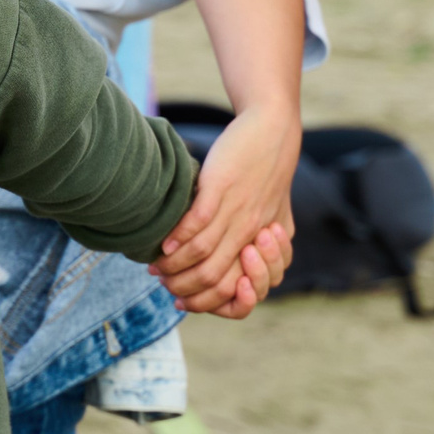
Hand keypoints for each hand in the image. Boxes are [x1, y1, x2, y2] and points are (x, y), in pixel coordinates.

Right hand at [152, 105, 301, 317]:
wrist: (272, 130)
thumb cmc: (270, 173)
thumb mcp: (276, 213)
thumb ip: (267, 242)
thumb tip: (246, 268)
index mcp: (266, 245)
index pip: (239, 293)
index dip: (209, 303)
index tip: (183, 299)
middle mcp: (252, 232)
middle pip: (216, 279)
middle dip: (184, 288)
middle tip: (164, 283)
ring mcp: (237, 211)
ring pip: (204, 254)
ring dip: (175, 266)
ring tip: (156, 266)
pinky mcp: (221, 186)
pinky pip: (198, 221)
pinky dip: (178, 237)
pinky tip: (164, 244)